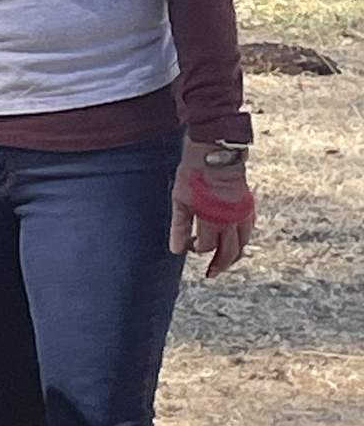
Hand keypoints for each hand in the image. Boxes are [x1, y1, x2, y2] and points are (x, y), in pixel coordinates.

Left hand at [169, 134, 255, 277]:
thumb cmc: (194, 173)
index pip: (207, 246)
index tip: (189, 245)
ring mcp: (243, 214)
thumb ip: (180, 226)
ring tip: (225, 262)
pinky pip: (249, 230)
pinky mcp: (248, 206)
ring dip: (234, 256)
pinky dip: (243, 239)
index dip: (196, 249)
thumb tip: (176, 250)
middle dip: (220, 265)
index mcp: (213, 220)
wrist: (215, 151)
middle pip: (230, 252)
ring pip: (243, 244)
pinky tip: (236, 239)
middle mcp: (232, 221)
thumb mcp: (180, 199)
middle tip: (211, 273)